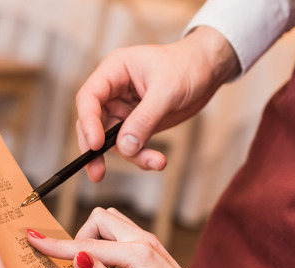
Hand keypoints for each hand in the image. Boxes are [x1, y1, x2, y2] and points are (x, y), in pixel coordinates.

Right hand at [27, 208, 260, 267]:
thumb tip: (76, 258)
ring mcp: (150, 241)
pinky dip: (109, 243)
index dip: (56, 245)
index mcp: (136, 253)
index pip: (86, 245)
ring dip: (96, 238)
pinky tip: (111, 267)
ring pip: (111, 222)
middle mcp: (143, 239)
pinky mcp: (152, 247)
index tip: (32, 239)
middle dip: (82, 238)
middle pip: (99, 220)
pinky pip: (122, 232)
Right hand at [76, 26, 239, 181]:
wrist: (207, 70)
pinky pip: (132, 144)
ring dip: (131, 156)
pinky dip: (142, 156)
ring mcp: (125, 109)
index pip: (89, 97)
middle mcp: (114, 91)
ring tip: (156, 163)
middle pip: (93, 122)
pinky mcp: (138, 124)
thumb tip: (124, 147)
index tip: (95, 144)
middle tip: (97, 173)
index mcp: (114, 71)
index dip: (87, 122)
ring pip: (113, 139)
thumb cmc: (187, 66)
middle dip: (95, 149)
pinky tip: (158, 161)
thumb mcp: (167, 90)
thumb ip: (144, 118)